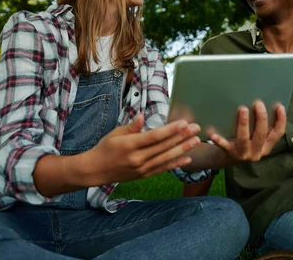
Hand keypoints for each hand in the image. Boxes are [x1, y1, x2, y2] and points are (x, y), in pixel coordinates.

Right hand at [82, 114, 200, 185]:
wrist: (95, 170)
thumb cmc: (105, 148)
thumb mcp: (115, 134)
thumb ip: (132, 127)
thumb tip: (143, 117)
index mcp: (130, 145)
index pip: (154, 136)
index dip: (170, 130)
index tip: (184, 123)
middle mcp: (138, 158)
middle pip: (164, 147)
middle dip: (182, 137)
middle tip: (196, 128)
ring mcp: (142, 168)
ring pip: (166, 158)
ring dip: (183, 149)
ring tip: (196, 141)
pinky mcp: (144, 175)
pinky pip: (162, 169)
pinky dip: (175, 164)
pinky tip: (187, 158)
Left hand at [207, 101, 285, 162]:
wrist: (225, 159)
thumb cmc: (244, 142)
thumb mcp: (256, 137)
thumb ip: (260, 126)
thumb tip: (265, 102)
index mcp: (266, 146)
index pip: (278, 134)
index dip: (281, 120)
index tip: (280, 106)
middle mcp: (257, 152)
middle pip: (261, 135)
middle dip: (261, 118)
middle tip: (258, 103)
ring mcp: (243, 154)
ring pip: (244, 139)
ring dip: (244, 124)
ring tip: (243, 109)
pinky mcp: (229, 153)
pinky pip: (224, 146)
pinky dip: (219, 140)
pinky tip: (213, 134)